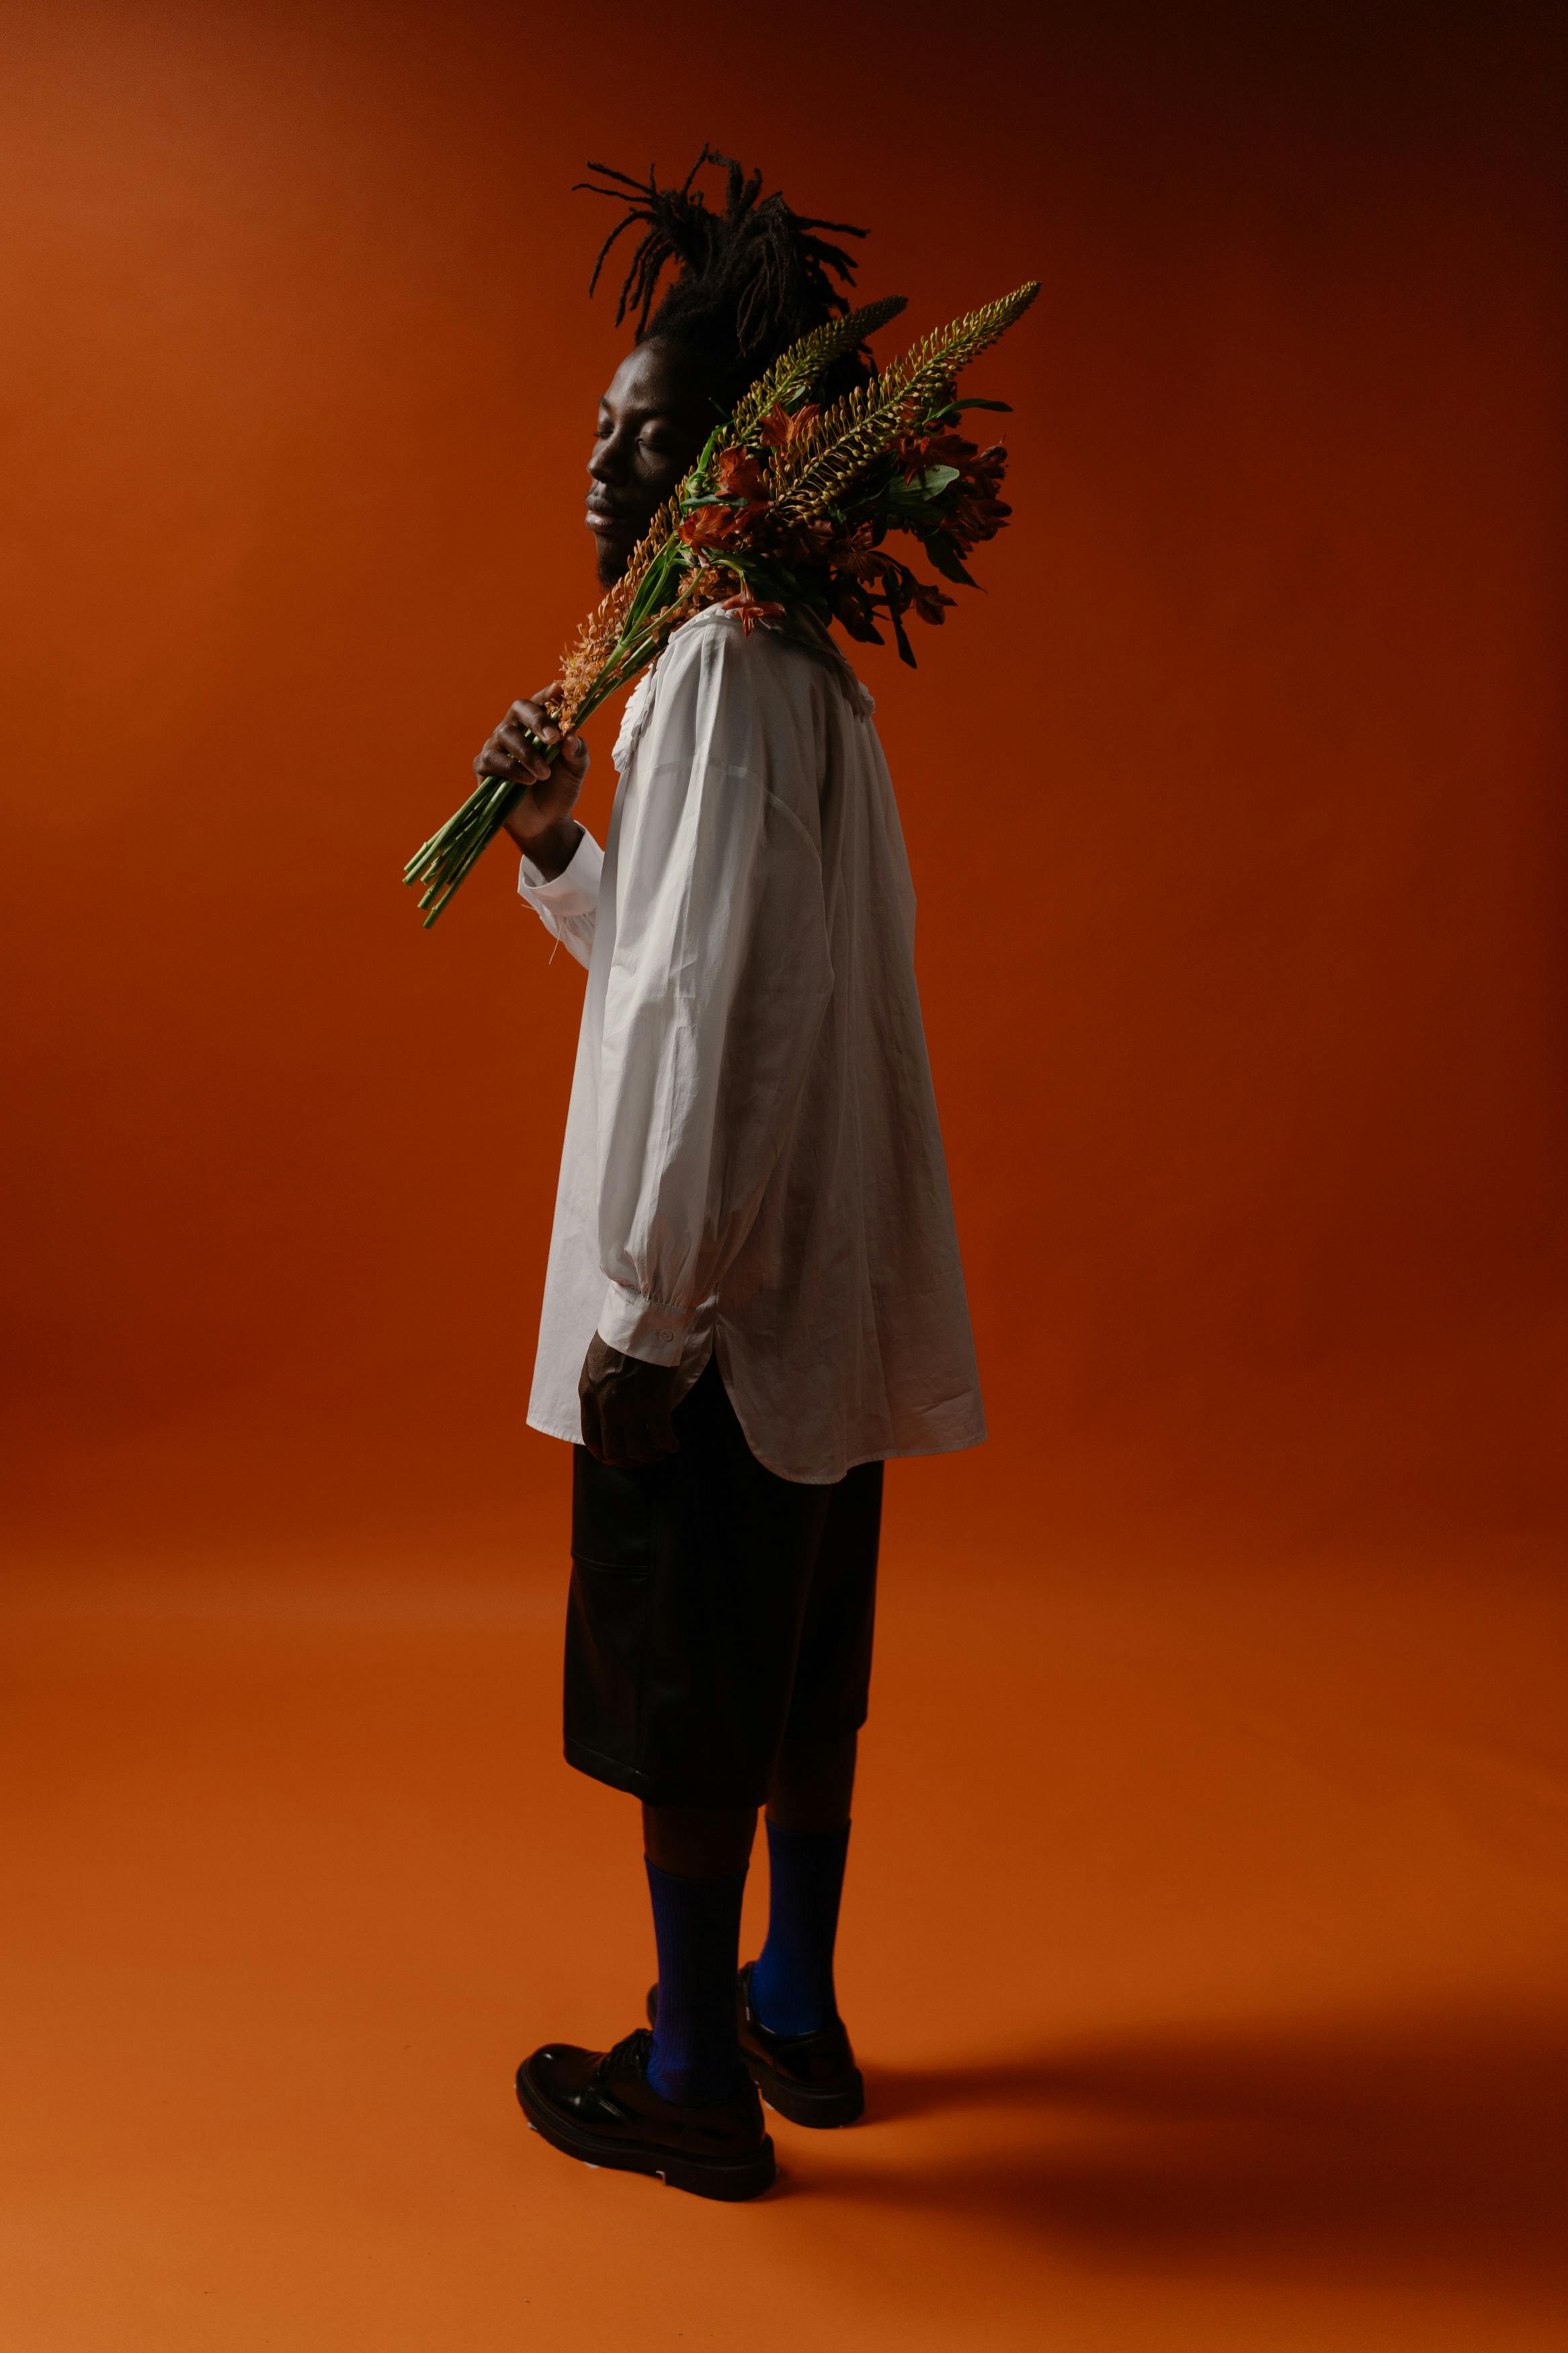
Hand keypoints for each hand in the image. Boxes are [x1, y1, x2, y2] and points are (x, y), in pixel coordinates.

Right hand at [477, 679, 589, 877]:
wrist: (547, 822)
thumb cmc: (560, 789)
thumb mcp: (576, 770)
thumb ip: (577, 752)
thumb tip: (572, 736)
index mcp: (537, 724)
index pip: (541, 700)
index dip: (548, 694)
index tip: (560, 690)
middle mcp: (515, 729)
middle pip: (519, 708)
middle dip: (537, 720)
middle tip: (553, 738)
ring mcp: (496, 746)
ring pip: (506, 735)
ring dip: (528, 753)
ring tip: (544, 774)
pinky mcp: (484, 767)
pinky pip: (492, 759)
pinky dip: (511, 769)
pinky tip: (527, 781)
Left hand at [578, 1332, 680, 1467]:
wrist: (640, 1317)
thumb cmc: (621, 1333)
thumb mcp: (595, 1361)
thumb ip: (598, 1386)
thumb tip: (604, 1401)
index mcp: (588, 1395)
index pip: (591, 1438)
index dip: (605, 1454)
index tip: (617, 1455)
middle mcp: (606, 1405)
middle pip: (614, 1451)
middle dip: (629, 1460)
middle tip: (642, 1457)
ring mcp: (629, 1405)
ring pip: (638, 1449)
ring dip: (650, 1456)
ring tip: (659, 1452)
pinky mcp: (654, 1401)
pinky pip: (661, 1437)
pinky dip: (669, 1445)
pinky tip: (674, 1444)